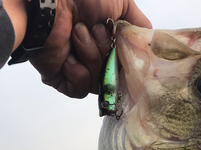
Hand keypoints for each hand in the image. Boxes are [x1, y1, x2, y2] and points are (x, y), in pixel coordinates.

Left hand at [30, 0, 151, 97]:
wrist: (51, 2)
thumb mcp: (122, 3)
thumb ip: (139, 23)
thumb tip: (150, 41)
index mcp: (107, 42)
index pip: (125, 65)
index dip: (128, 63)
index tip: (128, 54)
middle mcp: (93, 57)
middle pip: (113, 76)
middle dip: (106, 52)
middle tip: (95, 30)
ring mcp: (77, 69)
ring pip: (97, 83)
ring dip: (90, 57)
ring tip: (77, 34)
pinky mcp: (61, 79)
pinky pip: (79, 90)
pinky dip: (77, 73)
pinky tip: (68, 55)